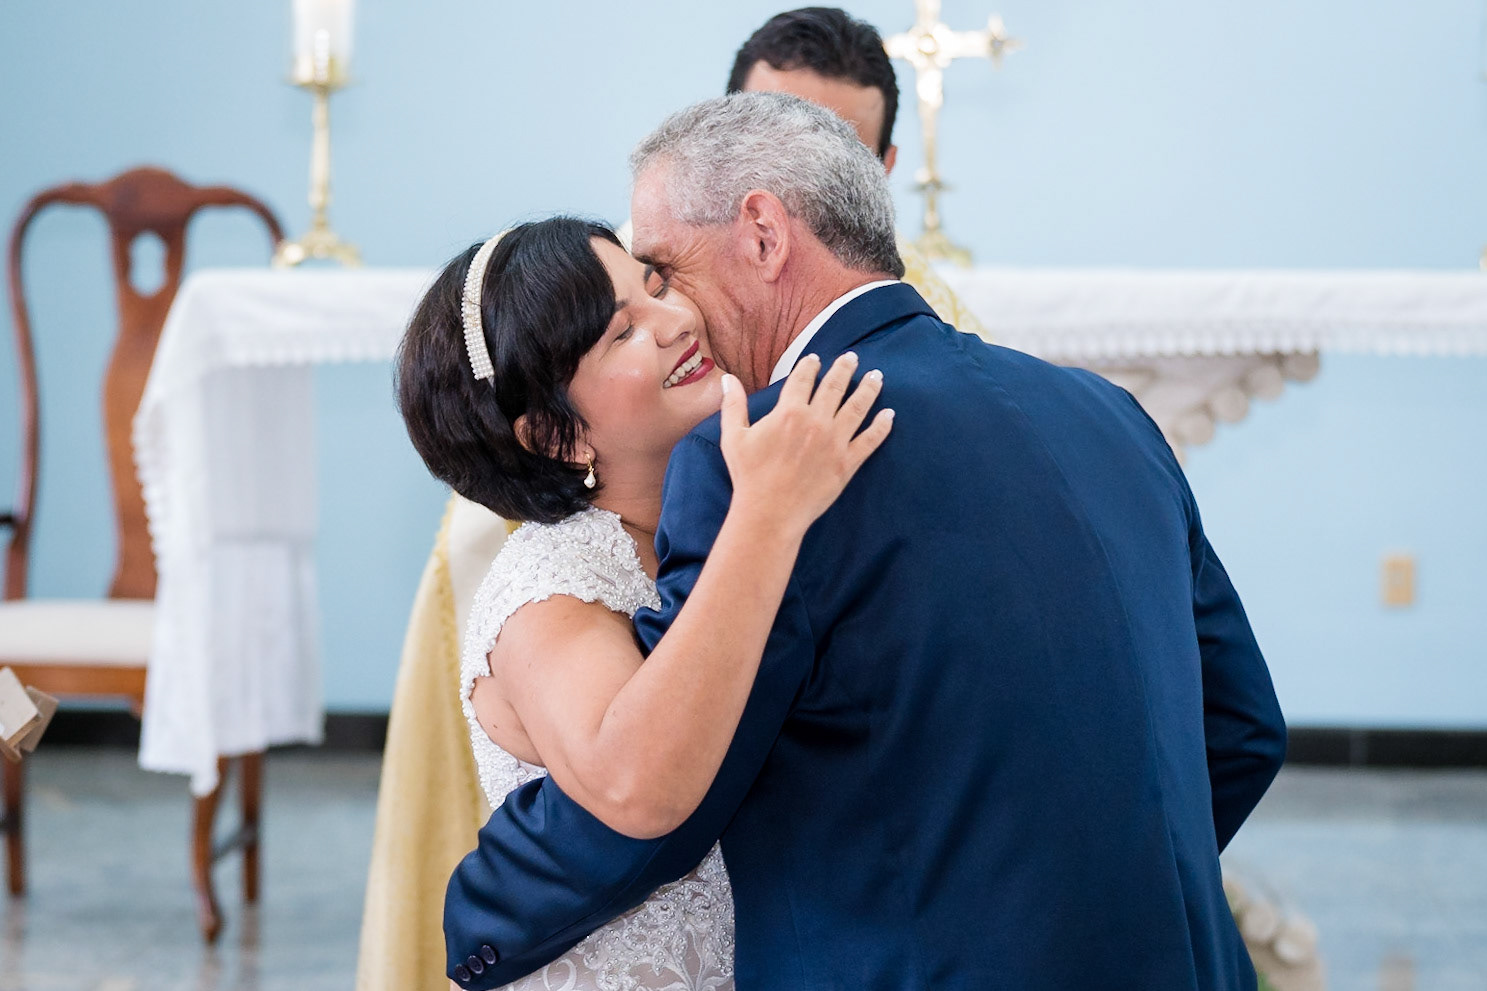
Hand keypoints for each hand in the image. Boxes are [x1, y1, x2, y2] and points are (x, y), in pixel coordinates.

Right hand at [718, 352, 893, 534]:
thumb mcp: (733, 437)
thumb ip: (733, 405)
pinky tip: (889, 415)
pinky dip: (882, 426)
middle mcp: (816, 421)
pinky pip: (870, 440)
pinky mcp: (847, 463)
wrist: (770, 512)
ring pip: (857, 407)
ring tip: (877, 376)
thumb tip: (728, 379)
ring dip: (869, 389)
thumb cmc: (749, 476)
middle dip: (844, 368)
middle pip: (835, 386)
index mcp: (789, 412)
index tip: (815, 358)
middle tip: (853, 357)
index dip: (810, 365)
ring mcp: (835, 442)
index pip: (803, 378)